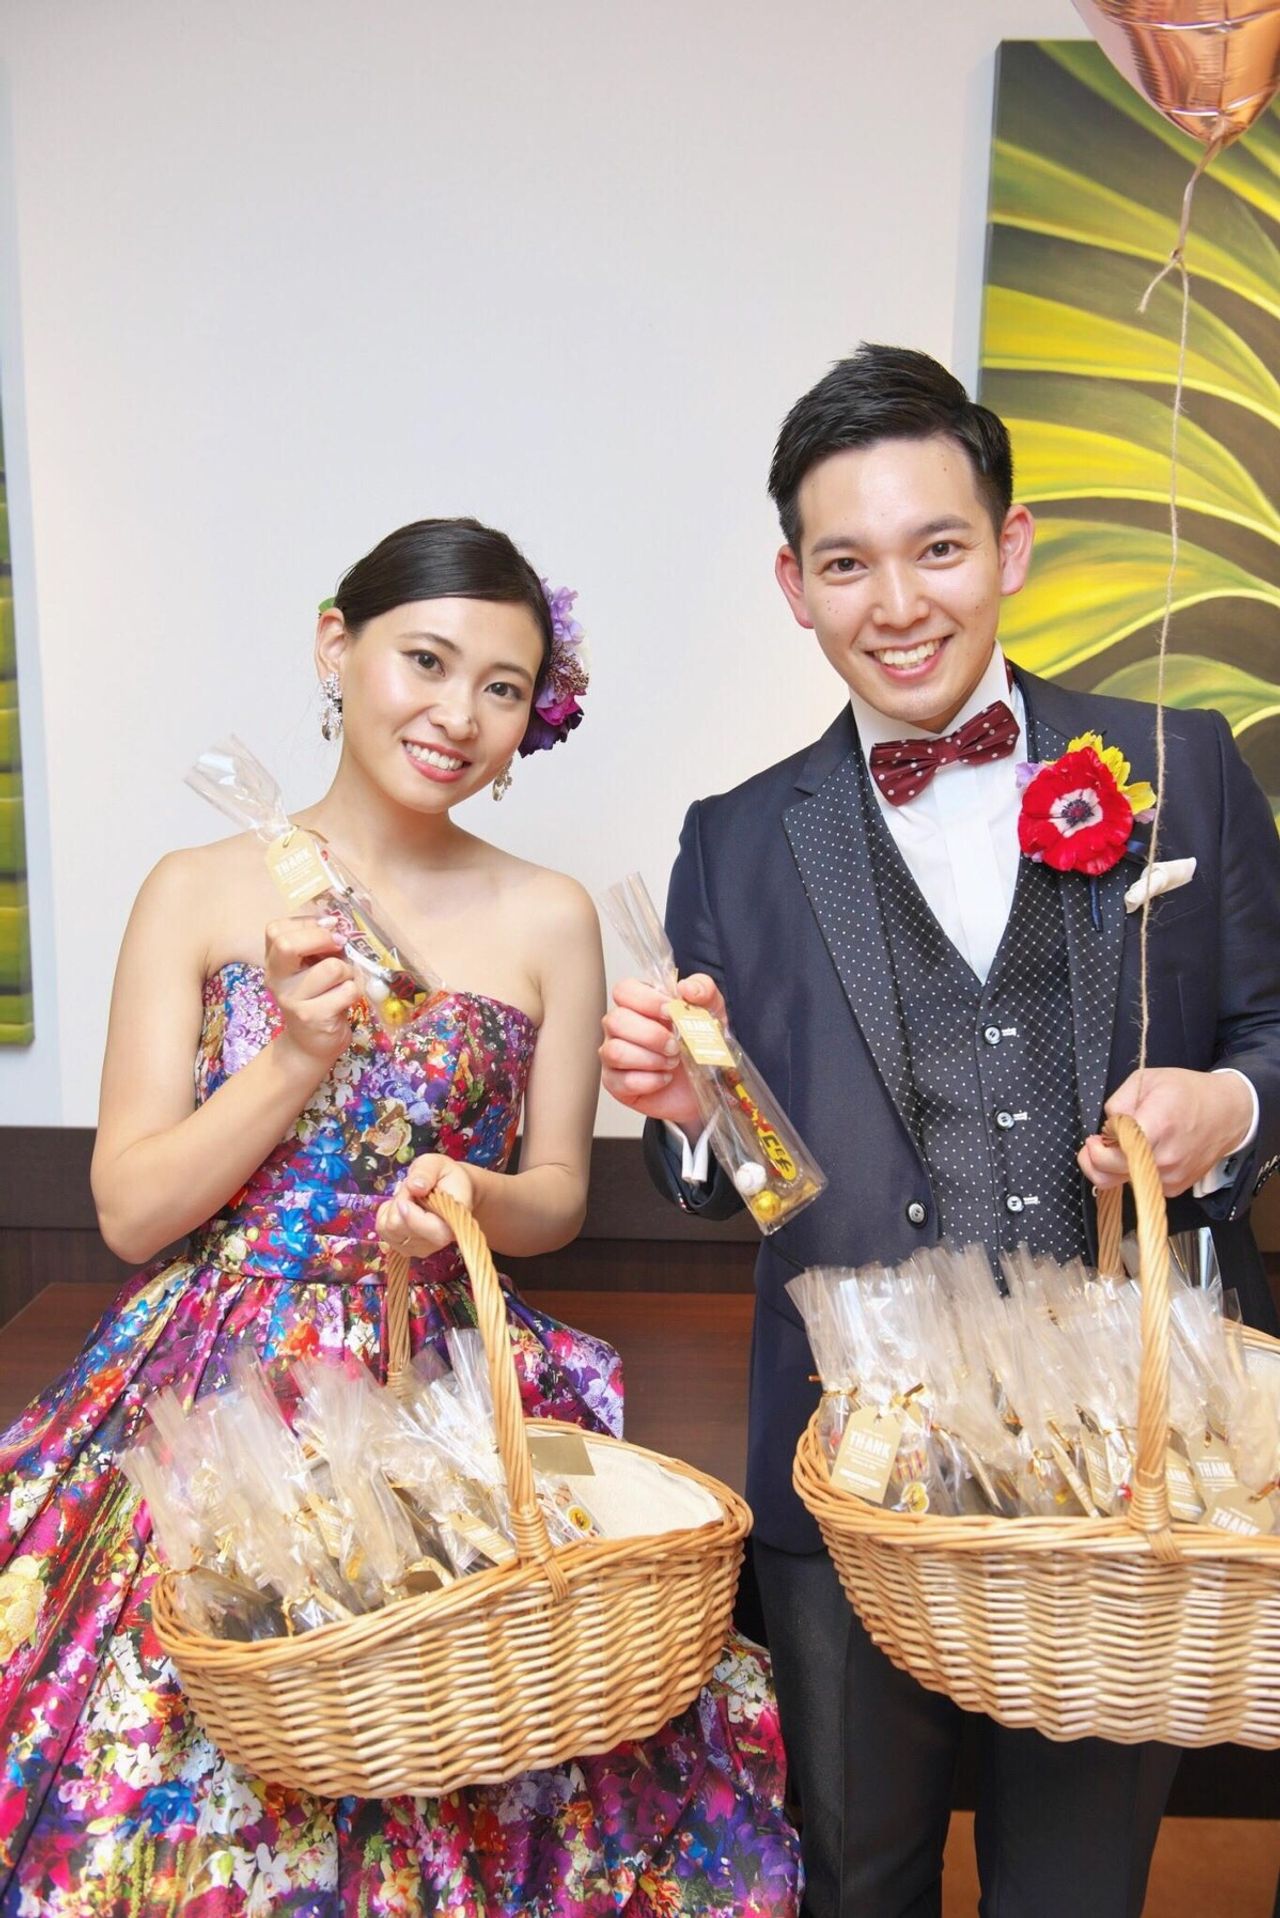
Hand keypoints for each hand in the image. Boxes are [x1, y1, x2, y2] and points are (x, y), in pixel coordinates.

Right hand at [264, 915, 360, 1069]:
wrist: (309, 1044)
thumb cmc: (316, 998)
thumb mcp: (310, 968)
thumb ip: (317, 945)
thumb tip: (338, 924)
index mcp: (274, 962)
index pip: (276, 930)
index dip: (308, 923)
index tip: (329, 927)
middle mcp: (276, 979)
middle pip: (289, 945)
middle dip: (324, 938)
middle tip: (340, 946)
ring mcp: (292, 1000)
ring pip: (331, 968)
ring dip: (348, 970)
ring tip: (344, 981)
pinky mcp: (313, 1017)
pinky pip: (347, 991)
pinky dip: (355, 991)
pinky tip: (346, 1000)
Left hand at [376, 1154, 474, 1257]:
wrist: (450, 1191)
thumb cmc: (445, 1176)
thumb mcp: (437, 1163)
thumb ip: (426, 1172)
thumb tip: (415, 1187)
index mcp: (455, 1220)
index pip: (435, 1232)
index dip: (413, 1216)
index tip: (406, 1193)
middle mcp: (440, 1241)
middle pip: (400, 1227)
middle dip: (400, 1201)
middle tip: (412, 1187)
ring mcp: (421, 1248)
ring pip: (389, 1230)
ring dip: (393, 1207)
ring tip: (409, 1197)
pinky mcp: (406, 1248)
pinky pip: (383, 1231)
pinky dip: (387, 1214)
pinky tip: (402, 1206)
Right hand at [599, 973, 725, 1130]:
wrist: (707, 1085)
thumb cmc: (699, 1045)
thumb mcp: (711, 1012)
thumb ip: (703, 990)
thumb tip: (686, 988)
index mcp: (639, 1005)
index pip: (624, 990)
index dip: (646, 1000)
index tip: (671, 1012)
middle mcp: (621, 1028)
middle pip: (615, 1020)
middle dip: (651, 1034)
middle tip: (675, 1045)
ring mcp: (614, 1055)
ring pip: (614, 1051)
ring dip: (650, 1059)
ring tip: (672, 1062)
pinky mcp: (616, 1084)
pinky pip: (621, 1080)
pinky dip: (650, 1080)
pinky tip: (665, 1078)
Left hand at [1078, 1067, 1254, 1196]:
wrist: (1228, 1113)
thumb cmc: (1186, 1092)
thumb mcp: (1146, 1080)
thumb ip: (1117, 1103)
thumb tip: (1106, 1129)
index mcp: (1157, 1127)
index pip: (1112, 1154)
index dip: (1096, 1148)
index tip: (1096, 1137)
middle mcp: (1165, 1159)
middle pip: (1109, 1175)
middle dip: (1095, 1160)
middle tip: (1098, 1143)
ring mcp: (1171, 1178)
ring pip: (1121, 1182)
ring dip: (1114, 1166)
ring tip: (1126, 1144)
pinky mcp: (1175, 1189)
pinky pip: (1140, 1185)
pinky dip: (1133, 1172)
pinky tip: (1144, 1153)